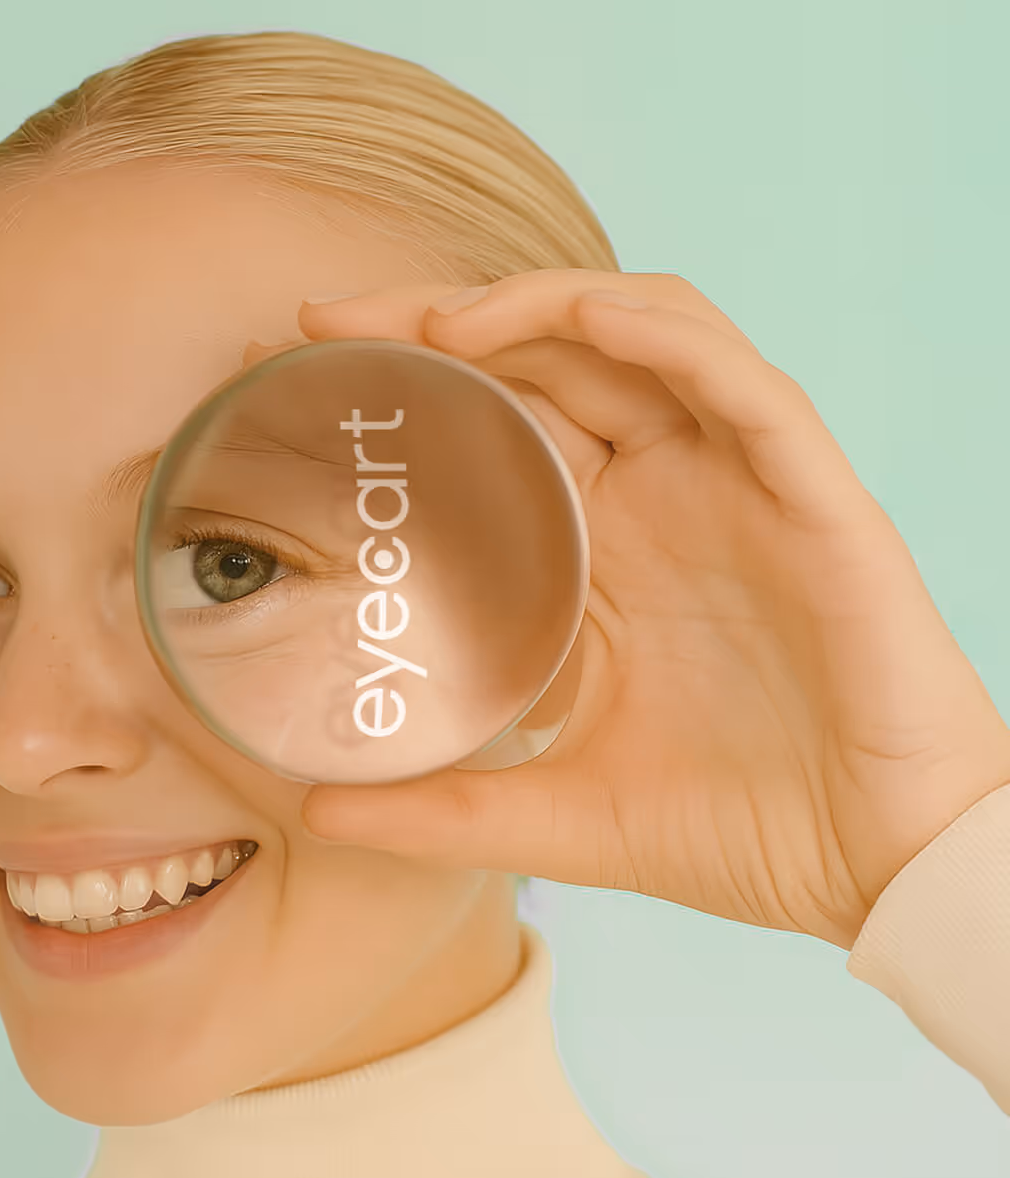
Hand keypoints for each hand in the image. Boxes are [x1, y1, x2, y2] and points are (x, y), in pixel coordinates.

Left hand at [277, 272, 1009, 948]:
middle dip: (440, 321)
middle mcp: (661, 499)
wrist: (872, 871)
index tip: (307, 375)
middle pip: (545, 360)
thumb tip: (318, 813)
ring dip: (537, 306)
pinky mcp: (809, 494)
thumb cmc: (734, 830)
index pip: (496, 426)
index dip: (410, 386)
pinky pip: (739, 382)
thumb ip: (444, 809)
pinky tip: (582, 319)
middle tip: (332, 320)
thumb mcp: (559, 815)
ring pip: (637, 338)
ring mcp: (734, 487)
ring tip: (437, 322)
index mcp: (603, 553)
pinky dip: (661, 336)